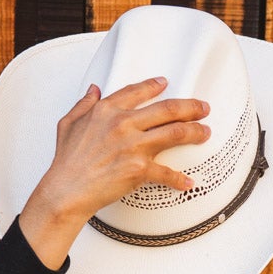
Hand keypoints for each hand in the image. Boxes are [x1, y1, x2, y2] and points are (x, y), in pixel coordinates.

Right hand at [18, 77, 211, 268]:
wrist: (67, 189)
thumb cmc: (67, 162)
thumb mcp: (69, 123)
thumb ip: (84, 104)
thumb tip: (93, 90)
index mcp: (107, 110)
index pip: (137, 91)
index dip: (154, 86)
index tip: (165, 84)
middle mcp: (124, 124)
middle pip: (167, 109)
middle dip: (190, 107)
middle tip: (202, 108)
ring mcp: (134, 146)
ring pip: (175, 132)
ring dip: (195, 132)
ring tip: (205, 132)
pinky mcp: (139, 169)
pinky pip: (167, 174)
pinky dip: (180, 180)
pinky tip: (189, 182)